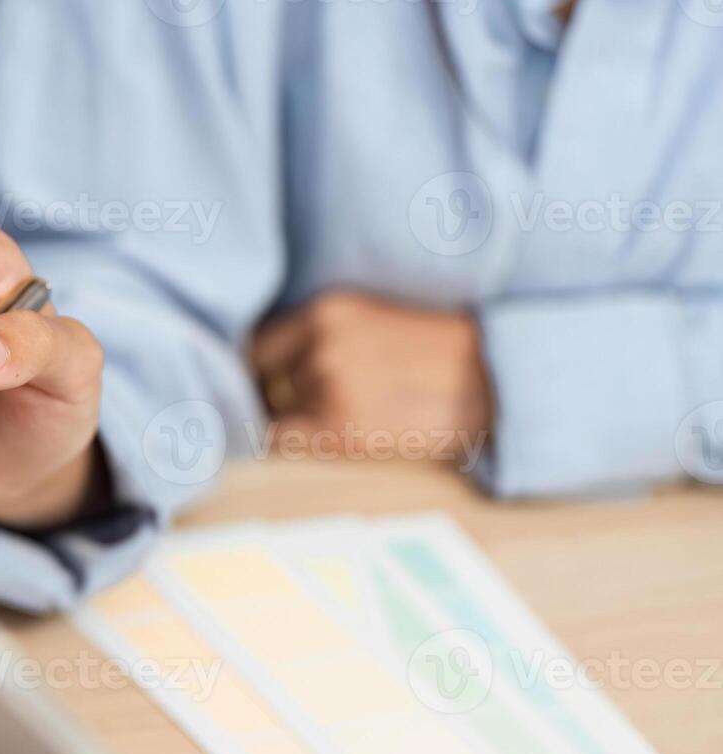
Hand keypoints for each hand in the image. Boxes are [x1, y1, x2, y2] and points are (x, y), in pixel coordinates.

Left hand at [250, 290, 491, 460]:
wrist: (497, 386)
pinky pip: (278, 443)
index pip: (256, 344)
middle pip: (258, 380)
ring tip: (339, 421)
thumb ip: (315, 336)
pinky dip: (284, 445)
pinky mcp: (338, 428)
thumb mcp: (370, 321)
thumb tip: (256, 370)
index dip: (259, 370)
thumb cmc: (434, 359)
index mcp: (325, 308)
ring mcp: (326, 385)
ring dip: (288, 422)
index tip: (268, 386)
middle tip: (306, 410)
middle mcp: (318, 342)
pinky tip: (318, 442)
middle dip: (270, 397)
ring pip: (269, 412)